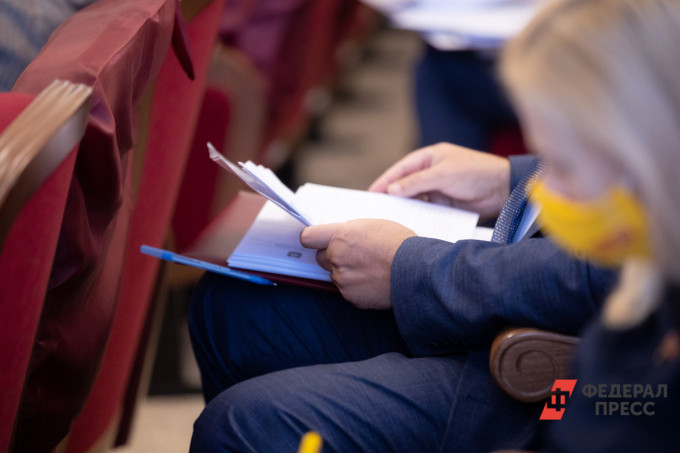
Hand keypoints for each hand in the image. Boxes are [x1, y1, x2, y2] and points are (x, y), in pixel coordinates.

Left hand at [300, 219, 415, 309]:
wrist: (416, 271)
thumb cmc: (400, 245)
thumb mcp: (373, 225)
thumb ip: (350, 232)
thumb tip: (339, 236)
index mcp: (341, 236)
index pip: (308, 237)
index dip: (312, 239)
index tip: (314, 241)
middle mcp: (337, 257)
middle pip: (321, 257)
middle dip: (333, 256)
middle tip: (354, 255)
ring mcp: (342, 279)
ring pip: (335, 274)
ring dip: (346, 272)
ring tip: (370, 269)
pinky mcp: (350, 296)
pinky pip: (346, 290)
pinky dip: (356, 287)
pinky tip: (373, 281)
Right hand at [368, 142, 510, 219]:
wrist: (503, 190)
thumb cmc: (475, 172)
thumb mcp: (443, 174)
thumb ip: (416, 182)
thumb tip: (391, 190)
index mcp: (429, 158)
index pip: (401, 169)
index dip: (385, 180)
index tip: (371, 192)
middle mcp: (431, 173)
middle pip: (405, 185)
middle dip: (391, 196)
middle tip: (374, 209)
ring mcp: (437, 189)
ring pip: (414, 200)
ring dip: (403, 208)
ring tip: (387, 220)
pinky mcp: (445, 205)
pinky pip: (426, 210)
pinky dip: (417, 216)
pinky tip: (407, 224)